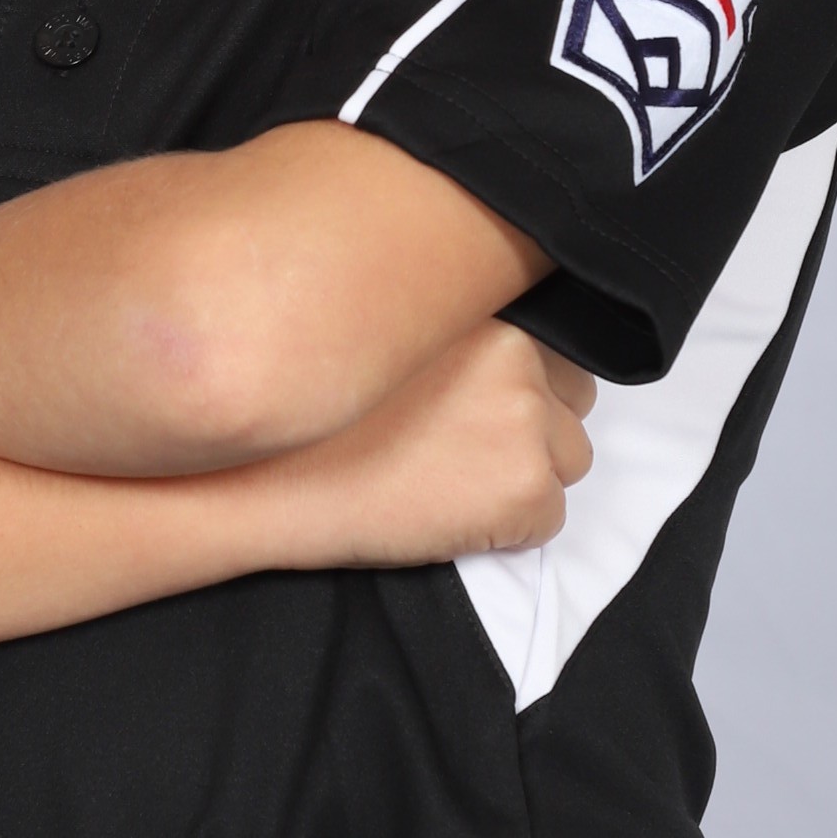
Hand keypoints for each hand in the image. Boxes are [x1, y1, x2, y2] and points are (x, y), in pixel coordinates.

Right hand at [265, 322, 595, 571]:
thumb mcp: (384, 329)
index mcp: (488, 309)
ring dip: (525, 474)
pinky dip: (510, 528)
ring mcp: (526, 425)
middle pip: (573, 402)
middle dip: (532, 426)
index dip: (517, 382)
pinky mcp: (523, 492)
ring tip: (449, 482)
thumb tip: (495, 344)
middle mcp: (519, 356)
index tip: (474, 407)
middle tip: (460, 447)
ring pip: (569, 460)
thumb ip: (447, 323)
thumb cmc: (309, 409)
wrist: (264, 479)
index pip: (553, 348)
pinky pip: (548, 519)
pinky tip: (445, 515)